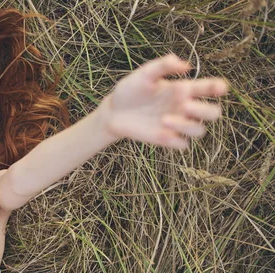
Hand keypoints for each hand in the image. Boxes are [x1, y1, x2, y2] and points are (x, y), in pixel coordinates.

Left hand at [102, 54, 228, 149]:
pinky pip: (182, 145)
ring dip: (187, 126)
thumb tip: (186, 66)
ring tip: (164, 119)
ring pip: (199, 130)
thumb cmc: (130, 90)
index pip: (210, 88)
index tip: (219, 88)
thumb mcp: (144, 74)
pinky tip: (162, 133)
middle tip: (184, 105)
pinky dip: (177, 141)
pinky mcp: (166, 139)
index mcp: (183, 89)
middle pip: (213, 113)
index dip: (219, 88)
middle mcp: (184, 107)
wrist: (113, 111)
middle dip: (205, 110)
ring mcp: (177, 124)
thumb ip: (163, 66)